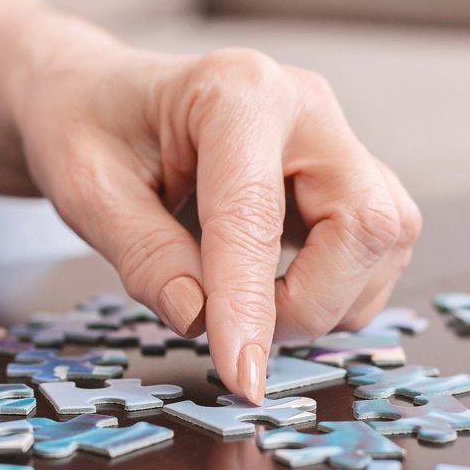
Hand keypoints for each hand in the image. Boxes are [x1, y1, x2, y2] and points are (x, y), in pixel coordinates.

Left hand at [12, 27, 421, 401]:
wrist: (100, 95)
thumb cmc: (88, 128)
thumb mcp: (87, 191)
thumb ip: (144, 256)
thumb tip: (198, 320)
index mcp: (235, 93)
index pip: (257, 215)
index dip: (249, 304)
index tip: (242, 376)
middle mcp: (303, 107)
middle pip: (364, 224)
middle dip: (309, 302)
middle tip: (235, 333)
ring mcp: (336, 138)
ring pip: (383, 242)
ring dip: (326, 300)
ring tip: (244, 300)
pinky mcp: (349, 175)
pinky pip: (378, 250)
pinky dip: (335, 290)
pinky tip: (274, 284)